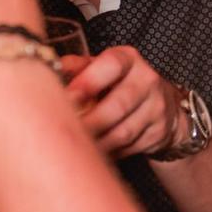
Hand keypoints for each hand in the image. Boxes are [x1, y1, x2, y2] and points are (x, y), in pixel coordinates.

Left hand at [65, 45, 183, 157]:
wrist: (159, 103)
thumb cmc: (118, 83)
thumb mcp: (100, 67)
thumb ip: (77, 67)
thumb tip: (52, 68)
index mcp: (128, 59)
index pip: (112, 65)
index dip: (89, 81)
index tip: (68, 96)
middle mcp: (146, 80)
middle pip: (118, 105)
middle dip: (90, 121)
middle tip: (69, 129)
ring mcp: (156, 108)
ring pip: (123, 132)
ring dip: (97, 142)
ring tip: (78, 145)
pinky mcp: (158, 132)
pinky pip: (129, 147)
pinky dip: (109, 152)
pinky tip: (95, 152)